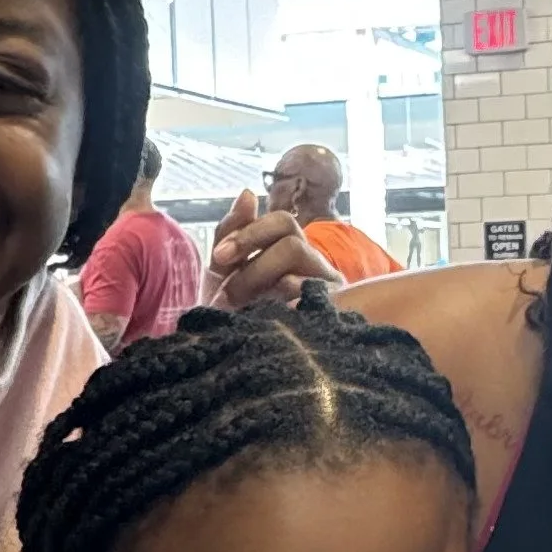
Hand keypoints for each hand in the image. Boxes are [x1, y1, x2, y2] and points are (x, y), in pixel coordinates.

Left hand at [204, 189, 330, 308]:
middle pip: (288, 227)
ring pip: (297, 251)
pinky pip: (313, 288)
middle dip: (250, 245)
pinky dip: (287, 296)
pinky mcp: (332, 308)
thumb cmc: (237, 311)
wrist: (243, 358)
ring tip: (241, 305)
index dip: (247, 231)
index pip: (278, 221)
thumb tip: (248, 192)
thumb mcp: (225, 273)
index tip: (218, 257)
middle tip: (223, 278)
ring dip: (259, 273)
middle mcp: (309, 262)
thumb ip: (231, 233)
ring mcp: (324, 284)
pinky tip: (269, 312)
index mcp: (286, 249)